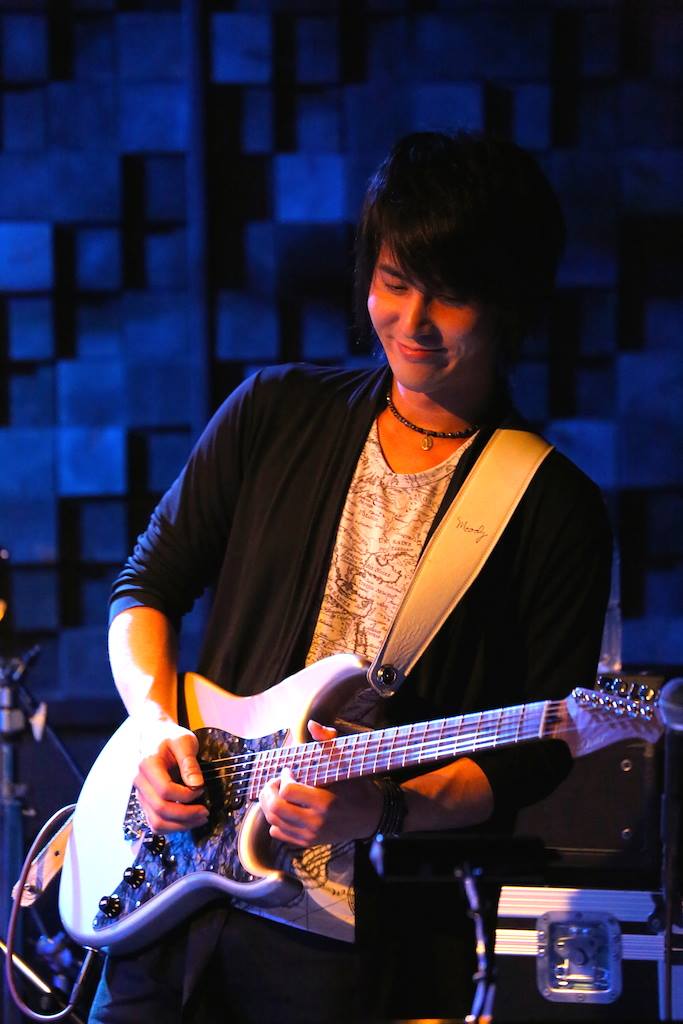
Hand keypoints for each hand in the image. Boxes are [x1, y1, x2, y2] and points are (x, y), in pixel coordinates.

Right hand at [133, 718, 208, 832]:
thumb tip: (196, 784)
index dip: (186, 795)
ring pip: (156, 822)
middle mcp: (140, 782)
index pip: (165, 790)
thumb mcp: (184, 741)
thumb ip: (189, 762)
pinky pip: (155, 822)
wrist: (153, 735)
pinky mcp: (145, 802)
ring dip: (180, 826)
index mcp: (148, 765)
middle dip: (186, 815)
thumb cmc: (169, 737)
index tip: (201, 789)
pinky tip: (188, 820)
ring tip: (199, 819)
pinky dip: (172, 827)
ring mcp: (141, 794)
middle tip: (205, 812)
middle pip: (160, 809)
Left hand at [258, 720, 383, 846]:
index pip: (288, 791)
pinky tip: (283, 807)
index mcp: (324, 801)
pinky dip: (274, 820)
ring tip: (276, 792)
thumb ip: (328, 741)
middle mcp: (316, 822)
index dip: (283, 777)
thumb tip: (311, 724)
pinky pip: (279, 833)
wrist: (370, 816)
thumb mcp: (346, 761)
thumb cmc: (357, 786)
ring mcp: (311, 834)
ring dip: (268, 804)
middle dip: (268, 791)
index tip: (289, 770)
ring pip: (274, 822)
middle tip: (275, 781)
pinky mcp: (308, 842)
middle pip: (276, 809)